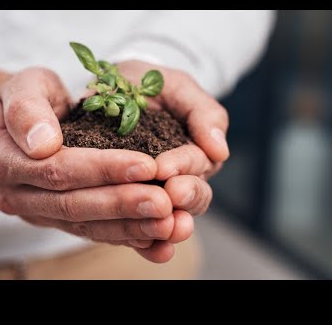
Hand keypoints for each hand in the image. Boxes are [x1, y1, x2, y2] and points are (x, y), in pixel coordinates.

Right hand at [0, 67, 189, 262]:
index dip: (103, 169)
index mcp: (6, 161)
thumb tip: (42, 145)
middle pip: (75, 204)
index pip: (59, 170)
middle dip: (123, 204)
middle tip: (164, 204)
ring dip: (131, 229)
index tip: (146, 165)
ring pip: (88, 226)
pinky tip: (158, 244)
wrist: (23, 122)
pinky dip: (128, 239)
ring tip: (169, 225)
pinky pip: (95, 233)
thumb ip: (26, 109)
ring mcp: (40, 213)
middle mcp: (19, 196)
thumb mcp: (23, 86)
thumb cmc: (30, 97)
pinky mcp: (61, 221)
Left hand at [117, 61, 229, 258]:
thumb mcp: (178, 87)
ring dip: (167, 223)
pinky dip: (144, 239)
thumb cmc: (149, 84)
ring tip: (159, 227)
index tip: (164, 167)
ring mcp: (155, 191)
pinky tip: (144, 246)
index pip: (197, 164)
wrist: (111, 90)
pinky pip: (140, 224)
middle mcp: (179, 176)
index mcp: (194, 151)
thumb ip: (203, 113)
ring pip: (170, 215)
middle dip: (183, 197)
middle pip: (191, 196)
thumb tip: (220, 151)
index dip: (183, 166)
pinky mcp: (131, 201)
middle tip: (169, 195)